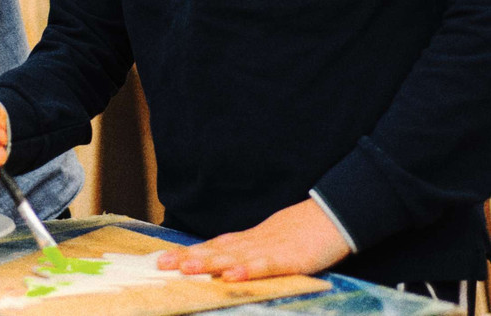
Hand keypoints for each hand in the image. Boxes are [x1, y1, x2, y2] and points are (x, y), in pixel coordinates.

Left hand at [157, 199, 350, 280]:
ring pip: (233, 257)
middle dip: (187, 257)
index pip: (212, 247)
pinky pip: (264, 266)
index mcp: (247, 241)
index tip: (161, 259)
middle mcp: (251, 243)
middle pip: (215, 250)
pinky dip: (247, 270)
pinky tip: (231, 276)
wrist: (332, 216)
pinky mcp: (288, 258)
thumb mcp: (269, 244)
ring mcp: (268, 249)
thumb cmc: (301, 234)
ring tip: (185, 268)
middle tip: (160, 264)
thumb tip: (223, 266)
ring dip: (208, 263)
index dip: (187, 253)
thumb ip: (247, 253)